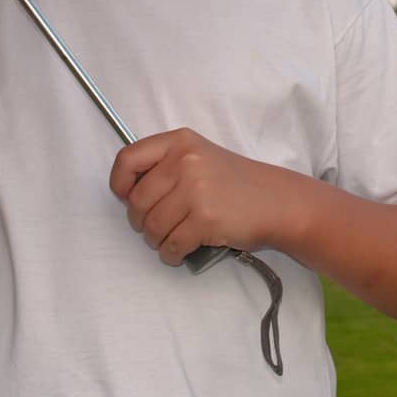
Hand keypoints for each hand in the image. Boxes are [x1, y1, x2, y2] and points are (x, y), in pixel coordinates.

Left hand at [109, 128, 292, 265]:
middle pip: (137, 201)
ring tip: (169, 239)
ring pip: (152, 226)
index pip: (128, 159)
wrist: (276, 201)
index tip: (126, 197)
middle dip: (140, 222)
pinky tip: (179, 252)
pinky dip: (171, 254)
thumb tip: (126, 192)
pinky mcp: (205, 219)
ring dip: (155, 241)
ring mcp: (196, 190)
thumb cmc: (235, 183)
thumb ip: (165, 166)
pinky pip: (171, 245)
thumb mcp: (199, 157)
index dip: (120, 184)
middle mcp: (185, 161)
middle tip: (154, 227)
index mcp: (179, 142)